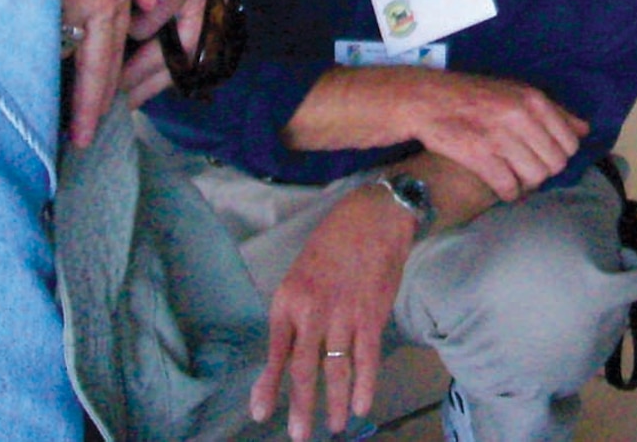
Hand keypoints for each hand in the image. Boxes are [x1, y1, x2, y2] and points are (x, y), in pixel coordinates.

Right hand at [39, 0, 159, 146]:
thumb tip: (146, 7)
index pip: (116, 48)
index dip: (108, 86)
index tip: (101, 117)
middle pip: (101, 61)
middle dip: (92, 103)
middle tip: (82, 140)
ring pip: (80, 51)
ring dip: (73, 87)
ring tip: (64, 123)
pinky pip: (54, 25)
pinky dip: (50, 54)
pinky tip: (40, 80)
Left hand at [249, 186, 416, 441]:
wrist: (375, 216)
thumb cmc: (334, 239)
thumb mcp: (302, 271)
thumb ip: (297, 310)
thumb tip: (291, 346)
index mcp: (288, 298)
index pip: (276, 351)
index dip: (268, 384)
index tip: (262, 412)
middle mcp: (312, 311)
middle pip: (304, 368)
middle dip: (301, 406)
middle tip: (298, 436)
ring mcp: (344, 315)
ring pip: (336, 369)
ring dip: (334, 402)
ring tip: (333, 427)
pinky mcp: (372, 315)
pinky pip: (366, 358)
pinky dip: (365, 385)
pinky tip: (361, 405)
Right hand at [404, 73, 587, 202]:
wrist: (430, 100)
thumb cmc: (477, 96)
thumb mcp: (518, 93)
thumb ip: (554, 111)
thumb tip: (585, 130)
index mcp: (534, 100)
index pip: (570, 143)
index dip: (560, 154)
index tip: (544, 154)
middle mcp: (521, 117)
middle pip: (555, 164)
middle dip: (544, 171)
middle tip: (527, 167)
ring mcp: (500, 138)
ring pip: (535, 178)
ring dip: (526, 183)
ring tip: (514, 176)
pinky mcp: (480, 157)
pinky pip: (509, 188)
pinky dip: (508, 193)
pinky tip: (500, 185)